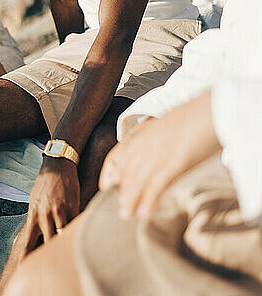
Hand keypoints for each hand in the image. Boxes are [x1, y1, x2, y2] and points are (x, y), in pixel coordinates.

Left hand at [22, 157, 79, 255]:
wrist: (58, 166)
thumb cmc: (45, 184)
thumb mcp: (34, 202)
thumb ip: (35, 220)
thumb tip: (36, 237)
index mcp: (34, 215)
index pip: (28, 242)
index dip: (27, 257)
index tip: (24, 267)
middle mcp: (46, 215)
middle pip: (47, 243)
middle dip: (48, 253)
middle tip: (49, 264)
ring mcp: (61, 212)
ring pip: (62, 236)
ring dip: (63, 243)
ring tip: (64, 253)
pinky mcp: (74, 208)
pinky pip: (74, 225)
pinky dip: (74, 231)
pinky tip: (76, 236)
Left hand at [99, 92, 219, 218]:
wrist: (216, 110)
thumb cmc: (199, 116)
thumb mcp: (171, 124)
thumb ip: (158, 137)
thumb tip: (159, 151)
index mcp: (146, 130)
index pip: (118, 153)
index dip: (110, 170)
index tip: (106, 184)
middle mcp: (147, 141)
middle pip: (127, 169)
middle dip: (122, 190)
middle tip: (121, 207)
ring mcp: (159, 151)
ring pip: (137, 179)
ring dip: (131, 199)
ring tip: (129, 214)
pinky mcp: (174, 162)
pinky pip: (156, 185)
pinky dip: (149, 200)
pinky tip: (145, 212)